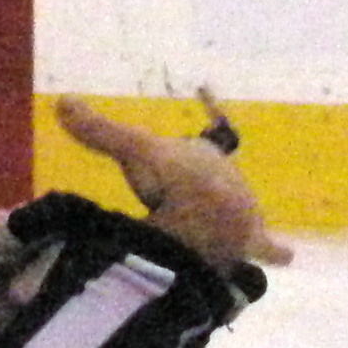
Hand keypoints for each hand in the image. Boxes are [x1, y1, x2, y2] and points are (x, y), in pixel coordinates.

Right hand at [54, 95, 292, 275]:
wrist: (213, 219)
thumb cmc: (177, 180)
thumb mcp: (134, 151)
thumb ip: (100, 131)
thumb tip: (61, 101)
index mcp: (205, 156)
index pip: (204, 138)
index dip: (201, 120)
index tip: (203, 93)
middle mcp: (229, 179)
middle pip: (219, 176)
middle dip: (209, 180)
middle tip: (192, 188)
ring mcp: (243, 211)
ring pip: (241, 207)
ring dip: (235, 211)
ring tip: (228, 218)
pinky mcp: (252, 242)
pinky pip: (269, 248)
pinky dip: (274, 252)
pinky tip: (286, 254)